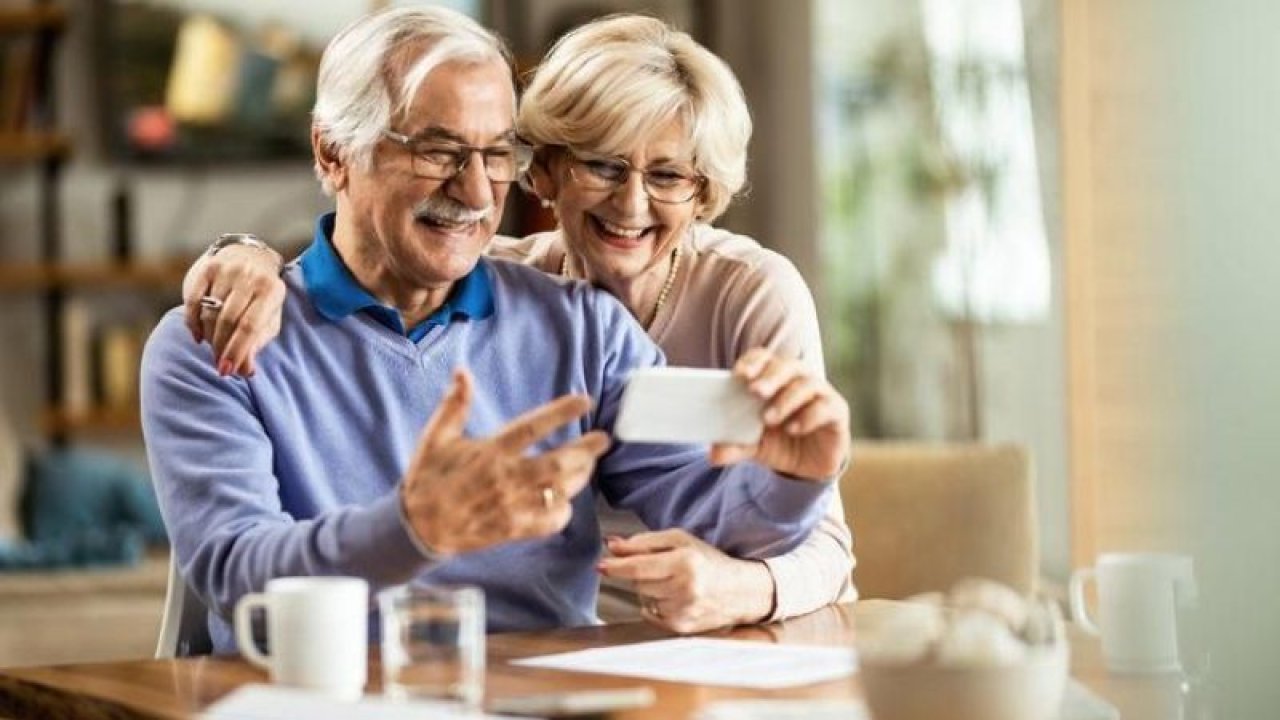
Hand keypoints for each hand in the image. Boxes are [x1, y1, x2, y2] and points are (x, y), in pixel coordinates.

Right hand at [183, 244, 285, 376]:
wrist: (249, 255)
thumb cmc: (261, 296)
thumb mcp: (268, 318)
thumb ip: (257, 343)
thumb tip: (245, 371)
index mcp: (271, 290)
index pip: (250, 326)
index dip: (237, 351)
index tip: (226, 370)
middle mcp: (249, 277)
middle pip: (228, 320)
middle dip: (220, 347)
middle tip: (218, 363)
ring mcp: (227, 270)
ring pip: (209, 312)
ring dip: (207, 336)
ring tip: (212, 346)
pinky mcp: (207, 268)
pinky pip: (192, 301)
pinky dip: (192, 322)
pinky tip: (198, 335)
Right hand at [401, 369, 610, 553]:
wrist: (417, 527)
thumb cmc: (427, 478)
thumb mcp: (435, 437)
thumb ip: (454, 405)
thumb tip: (463, 372)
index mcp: (488, 452)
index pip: (532, 427)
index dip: (560, 412)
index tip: (584, 400)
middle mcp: (504, 479)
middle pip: (557, 463)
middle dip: (586, 450)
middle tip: (604, 439)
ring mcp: (511, 507)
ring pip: (558, 491)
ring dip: (579, 477)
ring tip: (589, 464)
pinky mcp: (512, 530)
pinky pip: (548, 523)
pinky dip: (562, 512)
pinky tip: (566, 500)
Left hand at [597, 529, 775, 632]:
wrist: (741, 592)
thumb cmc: (708, 561)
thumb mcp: (680, 541)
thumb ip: (644, 542)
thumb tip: (612, 545)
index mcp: (685, 563)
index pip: (640, 566)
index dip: (617, 566)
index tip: (600, 565)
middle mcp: (685, 589)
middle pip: (638, 582)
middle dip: (639, 573)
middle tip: (661, 567)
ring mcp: (683, 611)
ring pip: (644, 598)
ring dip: (651, 589)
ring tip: (675, 583)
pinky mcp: (681, 628)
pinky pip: (651, 614)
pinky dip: (657, 605)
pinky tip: (677, 598)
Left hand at [709, 348, 850, 480]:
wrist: (808, 467)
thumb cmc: (778, 443)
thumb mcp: (753, 446)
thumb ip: (735, 446)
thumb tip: (713, 454)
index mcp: (774, 378)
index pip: (763, 358)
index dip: (752, 362)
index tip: (738, 375)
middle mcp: (798, 379)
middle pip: (786, 366)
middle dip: (770, 377)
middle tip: (755, 391)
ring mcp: (820, 393)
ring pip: (806, 384)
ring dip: (786, 400)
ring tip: (769, 419)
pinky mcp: (837, 411)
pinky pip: (826, 407)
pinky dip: (808, 416)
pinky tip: (793, 429)